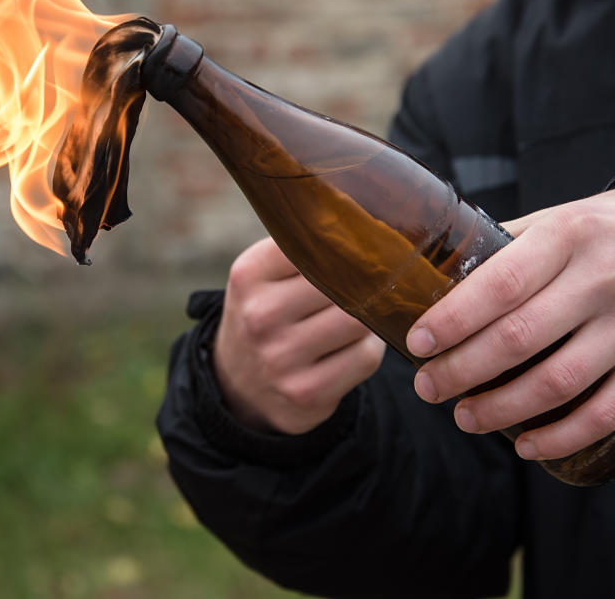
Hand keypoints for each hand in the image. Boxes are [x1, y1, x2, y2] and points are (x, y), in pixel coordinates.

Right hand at [214, 237, 386, 434]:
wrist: (238, 383)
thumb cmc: (266, 312)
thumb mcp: (263, 275)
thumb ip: (302, 248)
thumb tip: (367, 221)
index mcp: (249, 275)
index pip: (316, 245)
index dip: (347, 244)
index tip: (363, 242)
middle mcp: (260, 316)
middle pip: (345, 285)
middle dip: (365, 283)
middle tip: (377, 279)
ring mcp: (281, 359)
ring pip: (360, 322)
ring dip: (371, 316)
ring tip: (362, 312)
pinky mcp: (306, 393)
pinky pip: (365, 358)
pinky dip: (370, 348)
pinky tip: (355, 344)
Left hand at [405, 187, 614, 460]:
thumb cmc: (607, 236)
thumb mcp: (560, 220)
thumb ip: (506, 246)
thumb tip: (435, 275)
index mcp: (570, 236)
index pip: (502, 283)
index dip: (454, 319)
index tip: (417, 343)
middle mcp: (606, 279)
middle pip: (521, 338)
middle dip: (463, 370)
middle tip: (428, 387)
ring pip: (559, 382)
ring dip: (502, 409)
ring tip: (465, 417)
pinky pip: (605, 413)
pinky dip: (560, 437)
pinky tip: (525, 445)